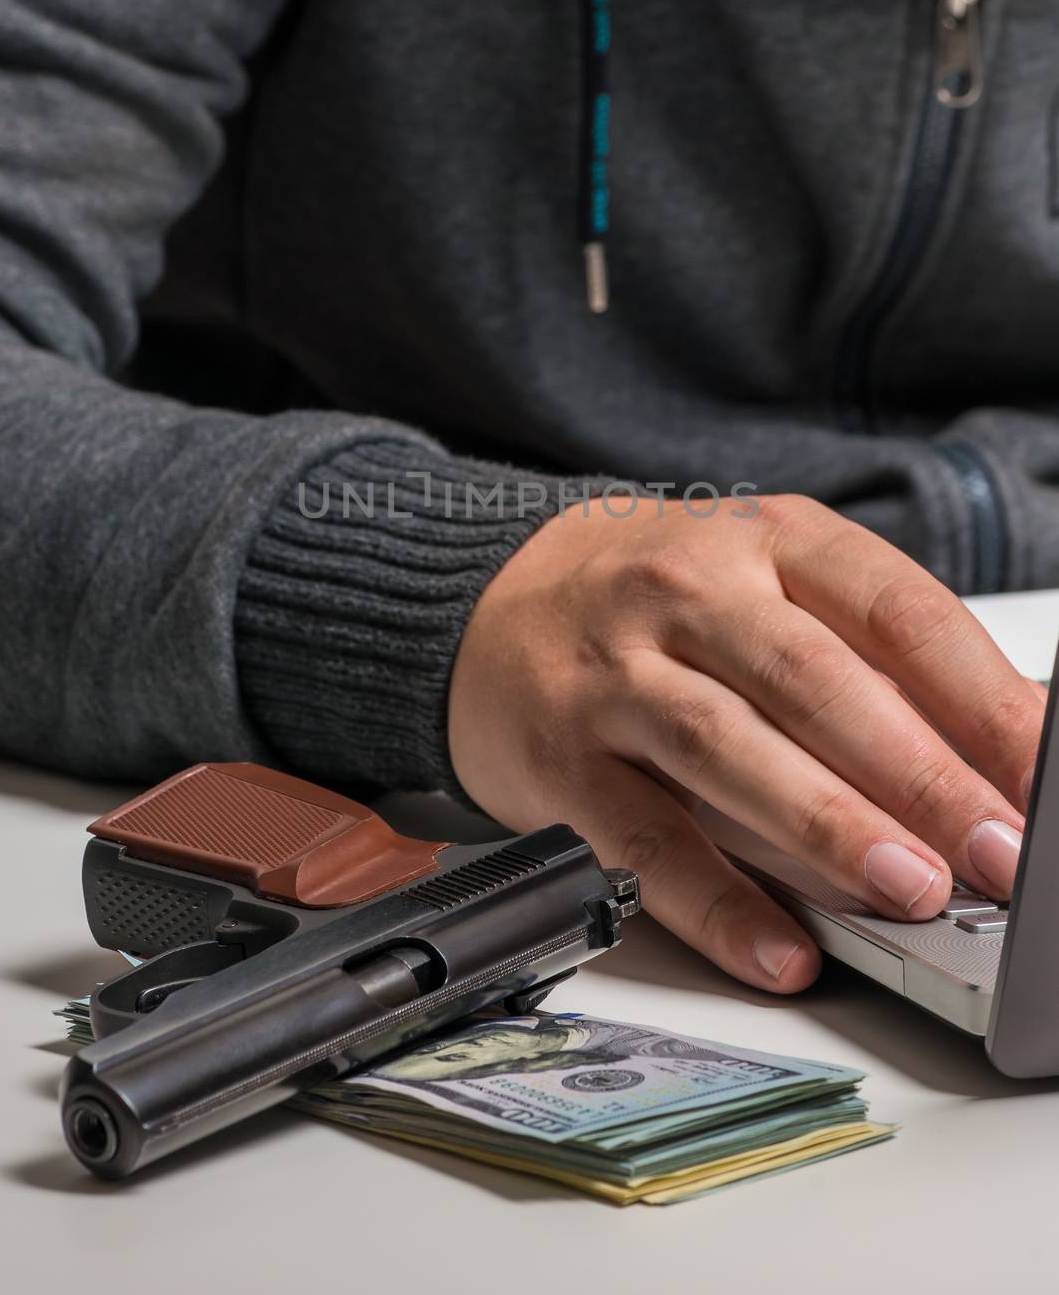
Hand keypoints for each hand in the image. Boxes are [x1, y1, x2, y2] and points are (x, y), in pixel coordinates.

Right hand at [448, 494, 1043, 992]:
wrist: (485, 597)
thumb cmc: (651, 598)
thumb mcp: (762, 582)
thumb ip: (864, 657)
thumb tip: (991, 761)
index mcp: (765, 540)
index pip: (894, 609)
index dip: (979, 698)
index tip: (1039, 776)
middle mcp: (688, 592)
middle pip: (816, 678)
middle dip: (920, 773)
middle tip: (995, 851)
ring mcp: (615, 671)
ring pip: (726, 746)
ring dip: (826, 824)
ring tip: (910, 888)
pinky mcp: (561, 755)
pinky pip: (641, 835)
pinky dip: (714, 899)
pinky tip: (776, 948)